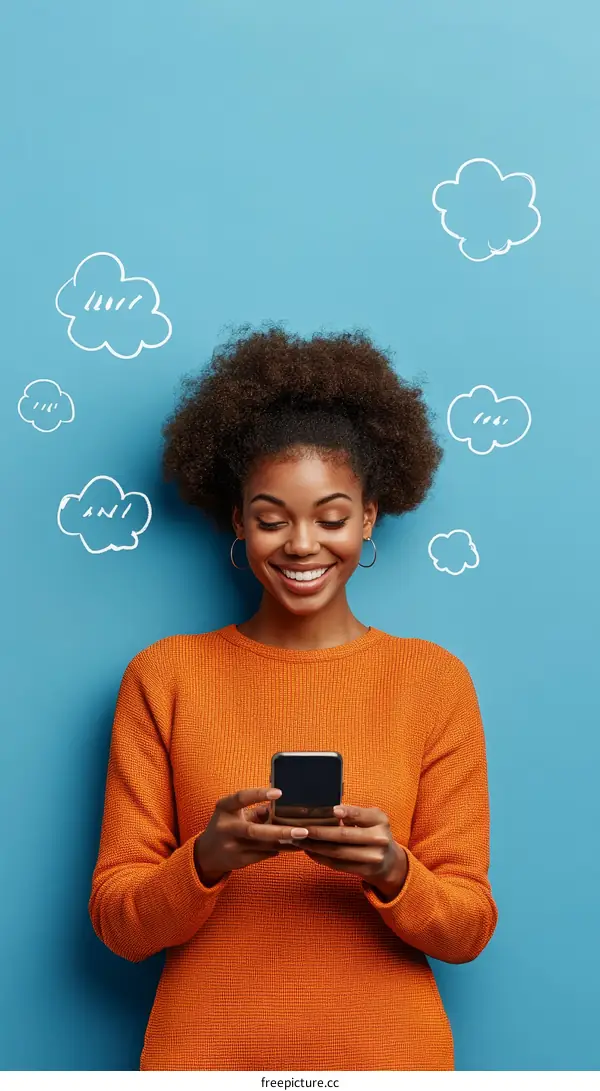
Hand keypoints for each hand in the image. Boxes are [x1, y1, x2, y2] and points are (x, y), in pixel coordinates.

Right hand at [194, 787, 309, 884]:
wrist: (207, 853)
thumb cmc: (228, 824)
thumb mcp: (235, 811)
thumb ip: (258, 808)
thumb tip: (285, 804)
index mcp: (224, 808)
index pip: (241, 797)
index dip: (259, 794)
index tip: (279, 792)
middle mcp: (225, 827)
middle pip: (254, 831)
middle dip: (280, 831)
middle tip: (302, 830)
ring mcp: (230, 846)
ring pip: (262, 846)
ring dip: (285, 843)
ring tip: (303, 839)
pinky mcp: (237, 860)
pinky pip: (262, 855)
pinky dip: (277, 850)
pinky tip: (290, 847)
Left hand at [301, 804, 407, 899]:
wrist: (389, 862)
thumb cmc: (373, 833)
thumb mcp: (371, 819)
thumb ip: (353, 813)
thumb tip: (325, 808)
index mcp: (379, 820)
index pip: (360, 815)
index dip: (346, 812)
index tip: (331, 810)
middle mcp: (379, 839)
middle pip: (344, 835)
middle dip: (320, 832)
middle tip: (302, 828)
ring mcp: (373, 857)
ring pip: (338, 852)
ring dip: (316, 846)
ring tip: (300, 840)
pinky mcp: (364, 871)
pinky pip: (338, 865)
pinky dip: (321, 858)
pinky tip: (309, 851)